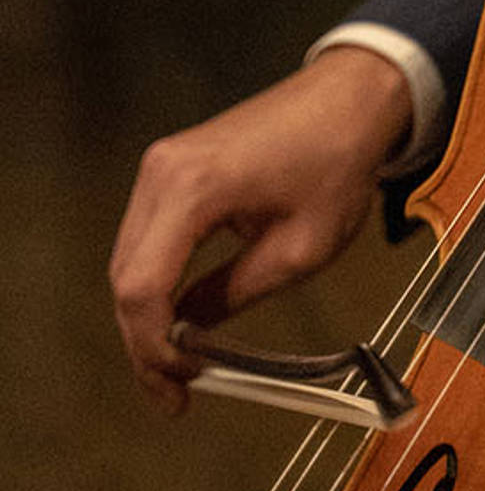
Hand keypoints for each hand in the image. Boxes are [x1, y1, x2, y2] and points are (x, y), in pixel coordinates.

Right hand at [109, 46, 412, 411]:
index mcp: (192, 188)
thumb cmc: (338, 161)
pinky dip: (157, 283)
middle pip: (125, 278)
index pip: (142, 287)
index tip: (180, 386)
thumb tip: (190, 342)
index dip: (153, 348)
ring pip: (130, 261)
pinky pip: (148, 239)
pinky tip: (180, 319)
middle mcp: (163, 171)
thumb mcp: (299, 249)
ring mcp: (163, 166)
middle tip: (175, 393)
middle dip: (145, 343)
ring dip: (148, 316)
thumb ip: (233, 297)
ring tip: (181, 365)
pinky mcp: (173, 169)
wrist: (352, 98)